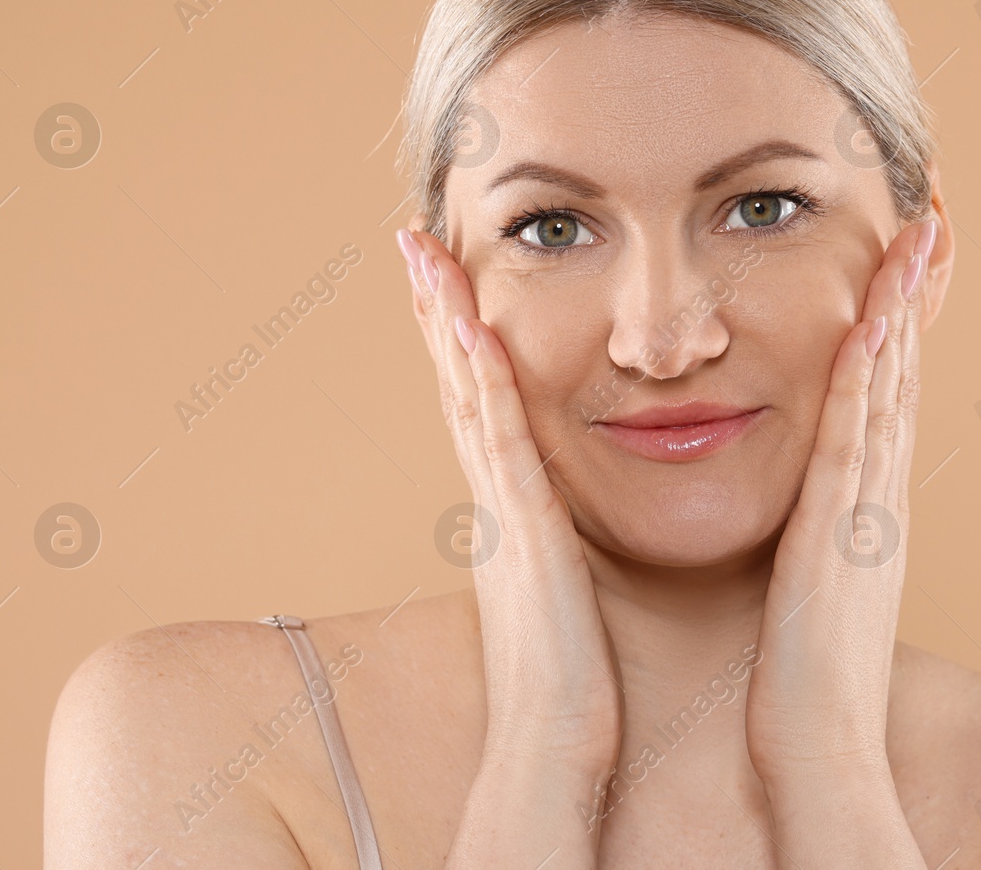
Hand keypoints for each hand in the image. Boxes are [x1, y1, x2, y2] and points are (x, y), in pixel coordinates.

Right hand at [398, 227, 622, 783]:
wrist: (554, 745)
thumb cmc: (566, 677)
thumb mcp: (556, 587)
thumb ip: (548, 542)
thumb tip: (549, 519)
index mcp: (506, 508)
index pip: (479, 402)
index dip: (456, 335)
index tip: (446, 273)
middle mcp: (492, 498)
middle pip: (457, 383)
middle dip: (435, 306)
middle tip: (414, 234)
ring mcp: (502, 511)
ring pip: (469, 396)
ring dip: (446, 320)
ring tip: (426, 249)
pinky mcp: (525, 532)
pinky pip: (503, 441)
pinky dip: (484, 383)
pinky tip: (475, 328)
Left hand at [744, 217, 938, 784]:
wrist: (821, 745)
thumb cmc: (808, 676)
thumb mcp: (823, 586)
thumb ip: (824, 539)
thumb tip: (818, 514)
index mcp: (872, 510)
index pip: (888, 399)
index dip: (899, 329)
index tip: (905, 266)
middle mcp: (881, 499)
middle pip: (901, 378)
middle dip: (915, 297)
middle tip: (930, 225)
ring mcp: (867, 512)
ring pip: (887, 392)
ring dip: (901, 313)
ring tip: (912, 240)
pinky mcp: (839, 532)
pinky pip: (852, 438)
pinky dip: (864, 379)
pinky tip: (870, 324)